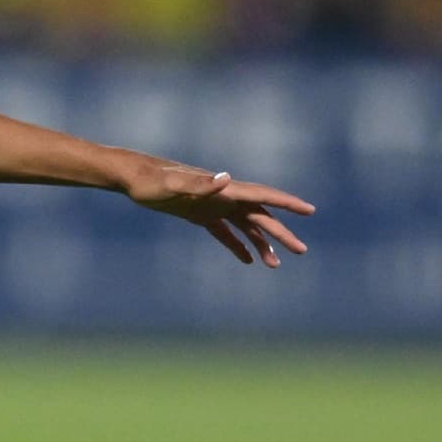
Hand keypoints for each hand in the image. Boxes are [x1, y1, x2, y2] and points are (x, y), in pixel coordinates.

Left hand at [122, 159, 314, 266]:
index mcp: (223, 190)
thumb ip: (201, 183)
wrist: (131, 177)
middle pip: (260, 216)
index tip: (309, 210)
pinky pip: (224, 232)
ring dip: (262, 243)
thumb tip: (226, 178)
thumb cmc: (151, 180)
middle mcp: (223, 196)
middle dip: (281, 233)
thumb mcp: (174, 184)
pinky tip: (247, 259)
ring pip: (245, 226)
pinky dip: (236, 245)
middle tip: (301, 251)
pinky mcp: (198, 214)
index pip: (262, 196)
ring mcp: (212, 205)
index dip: (287, 203)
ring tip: (275, 265)